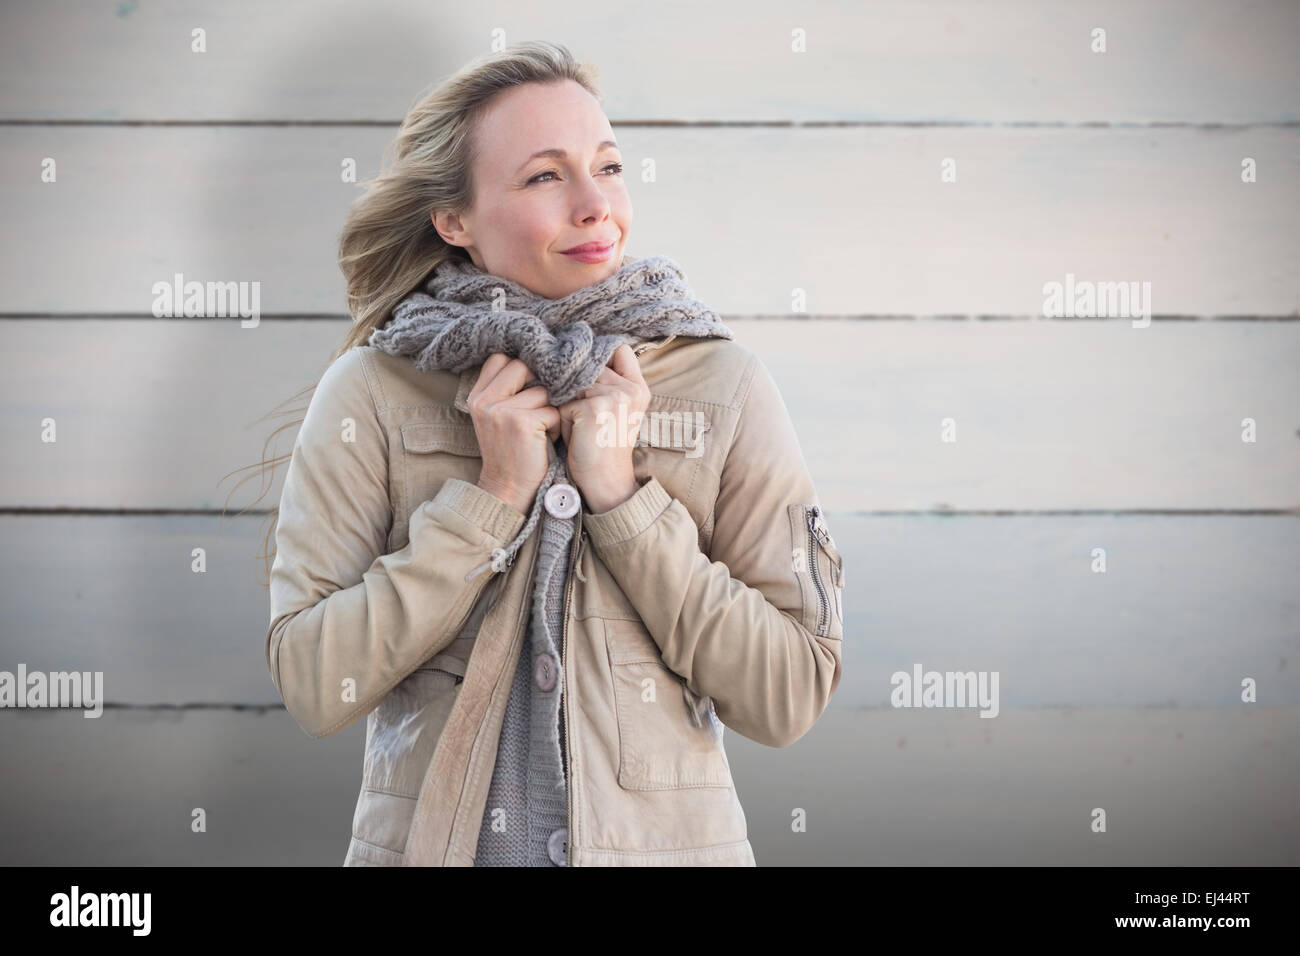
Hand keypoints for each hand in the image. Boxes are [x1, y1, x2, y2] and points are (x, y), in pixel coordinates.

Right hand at [467, 353, 561, 513]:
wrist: (509, 490)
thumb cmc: (512, 452)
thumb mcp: (499, 417)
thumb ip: (507, 389)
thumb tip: (539, 358)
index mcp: (477, 396)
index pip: (500, 358)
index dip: (521, 364)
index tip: (533, 380)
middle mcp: (484, 400)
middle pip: (522, 365)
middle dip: (540, 383)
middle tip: (542, 406)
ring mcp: (501, 410)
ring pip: (543, 390)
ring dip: (550, 408)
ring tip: (542, 429)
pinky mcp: (521, 422)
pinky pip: (552, 410)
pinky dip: (555, 426)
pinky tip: (546, 440)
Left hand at [557, 344, 650, 513]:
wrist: (606, 482)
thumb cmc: (604, 448)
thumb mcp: (615, 412)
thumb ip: (607, 383)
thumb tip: (576, 355)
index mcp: (638, 387)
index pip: (618, 349)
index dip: (599, 356)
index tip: (588, 373)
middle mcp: (629, 388)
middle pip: (589, 367)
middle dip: (578, 388)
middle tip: (584, 417)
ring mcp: (612, 396)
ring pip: (573, 384)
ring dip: (568, 404)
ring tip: (579, 429)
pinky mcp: (592, 407)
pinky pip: (563, 403)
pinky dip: (563, 421)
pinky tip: (574, 438)